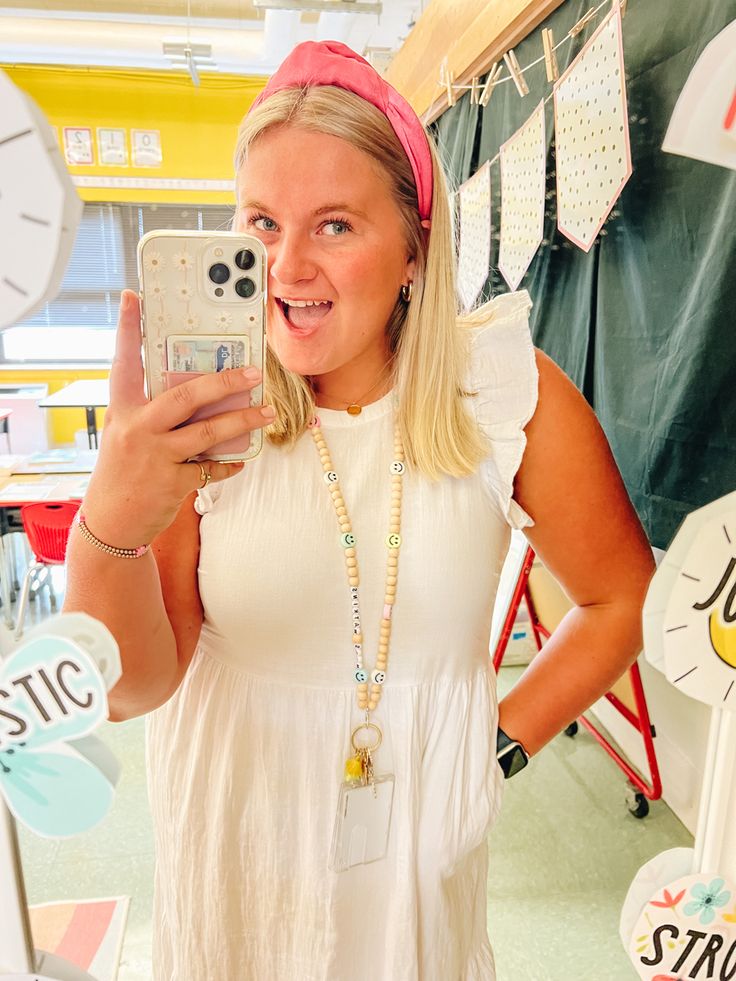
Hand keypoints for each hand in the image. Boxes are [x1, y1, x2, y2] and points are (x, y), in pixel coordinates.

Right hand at [82, 289, 273, 546]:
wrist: (110, 522)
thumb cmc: (123, 471)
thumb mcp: (127, 434)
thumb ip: (153, 412)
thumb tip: (198, 392)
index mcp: (123, 410)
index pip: (124, 362)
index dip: (128, 328)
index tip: (133, 296)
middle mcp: (137, 428)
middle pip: (185, 396)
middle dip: (224, 382)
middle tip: (254, 373)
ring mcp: (155, 456)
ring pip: (207, 432)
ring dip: (242, 421)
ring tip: (267, 413)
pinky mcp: (171, 483)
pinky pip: (211, 469)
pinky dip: (228, 464)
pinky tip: (240, 460)